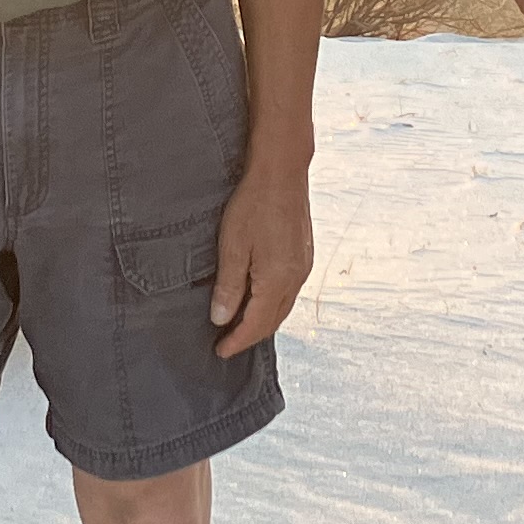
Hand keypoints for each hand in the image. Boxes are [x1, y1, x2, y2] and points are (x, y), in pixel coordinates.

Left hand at [211, 152, 313, 357]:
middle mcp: (295, 279)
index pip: (256, 324)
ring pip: (283, 308)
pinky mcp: (304, 255)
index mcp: (277, 281)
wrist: (282, 172)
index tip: (219, 351)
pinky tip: (259, 300)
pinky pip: (288, 292)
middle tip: (226, 343)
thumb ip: (228, 287)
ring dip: (262, 321)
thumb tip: (221, 319)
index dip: (237, 341)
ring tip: (239, 326)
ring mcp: (303, 267)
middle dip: (250, 336)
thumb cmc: (254, 204)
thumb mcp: (232, 246)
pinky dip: (272, 304)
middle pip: (273, 321)